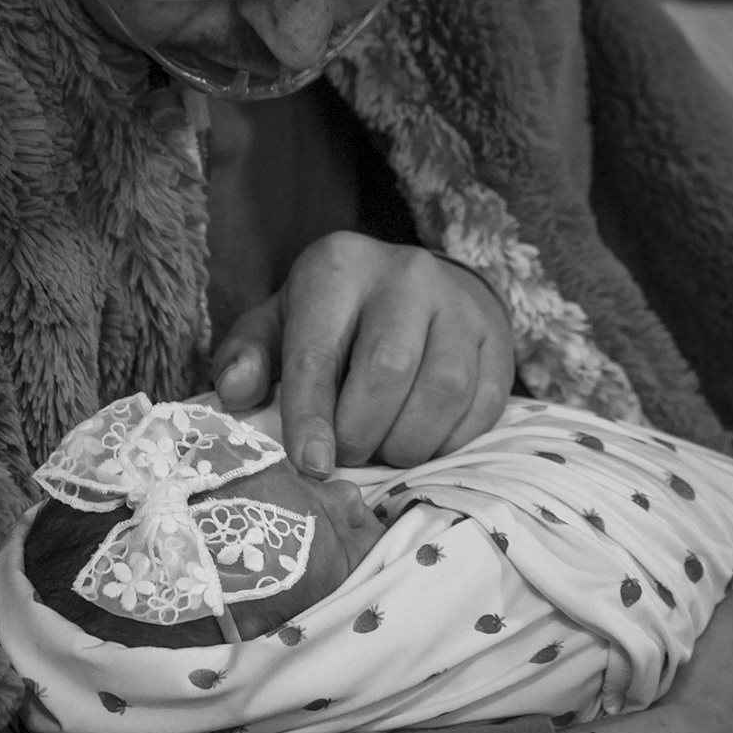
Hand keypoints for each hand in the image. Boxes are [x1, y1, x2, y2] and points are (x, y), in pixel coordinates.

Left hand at [211, 231, 514, 473]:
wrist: (416, 286)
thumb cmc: (334, 318)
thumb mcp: (279, 325)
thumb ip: (248, 356)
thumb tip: (235, 393)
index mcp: (338, 267)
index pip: (318, 352)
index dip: (310, 417)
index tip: (311, 465)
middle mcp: (405, 274)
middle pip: (388, 371)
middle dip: (362, 432)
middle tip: (348, 455)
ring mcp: (459, 302)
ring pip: (442, 391)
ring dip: (409, 442)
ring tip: (386, 451)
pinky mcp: (497, 336)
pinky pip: (483, 405)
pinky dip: (450, 440)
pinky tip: (424, 442)